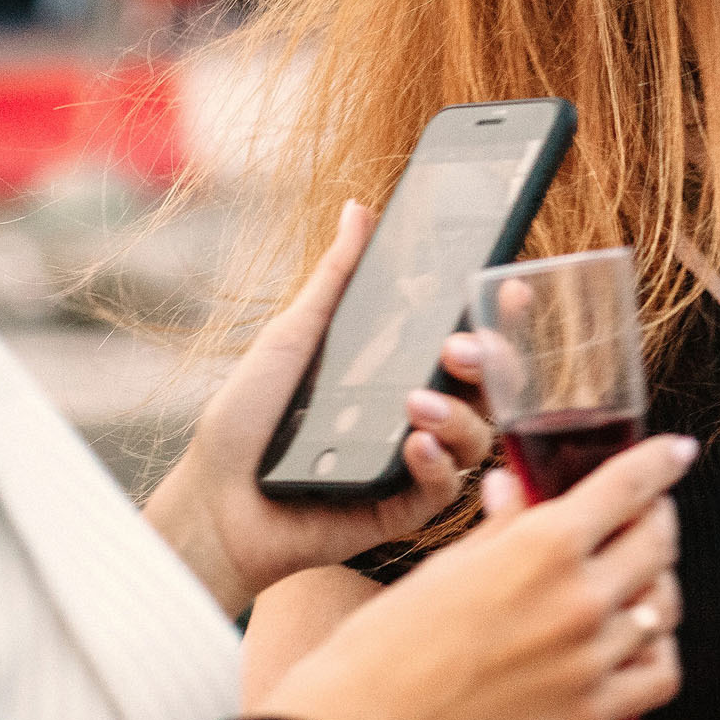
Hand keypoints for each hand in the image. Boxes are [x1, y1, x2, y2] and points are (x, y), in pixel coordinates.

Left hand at [144, 203, 494, 614]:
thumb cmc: (247, 419)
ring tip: (413, 404)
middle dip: (491, 362)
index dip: (498, 316)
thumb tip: (358, 208)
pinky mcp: (403, 510)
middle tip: (458, 348)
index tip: (508, 288)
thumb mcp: (293, 336)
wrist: (212, 500)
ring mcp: (415, 464)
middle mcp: (419, 414)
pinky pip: (446, 489)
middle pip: (490, 389)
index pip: (469, 340)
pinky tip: (412, 446)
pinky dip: (437, 466)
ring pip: (478, 439)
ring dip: (458, 416)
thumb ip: (336, 278)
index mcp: (401, 371)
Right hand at [262, 433, 692, 719]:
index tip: (677, 454)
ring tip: (628, 583)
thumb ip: (504, 523)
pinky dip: (655, 653)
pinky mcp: (589, 714)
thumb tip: (522, 486)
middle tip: (640, 519)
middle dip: (655, 519)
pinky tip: (630, 643)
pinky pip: (660, 674)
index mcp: (544, 545)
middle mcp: (579, 598)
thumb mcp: (449, 562)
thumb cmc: (388, 643)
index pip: (631, 484)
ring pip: (665, 606)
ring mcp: (590, 660)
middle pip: (659, 541)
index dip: (662, 461)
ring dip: (654, 585)